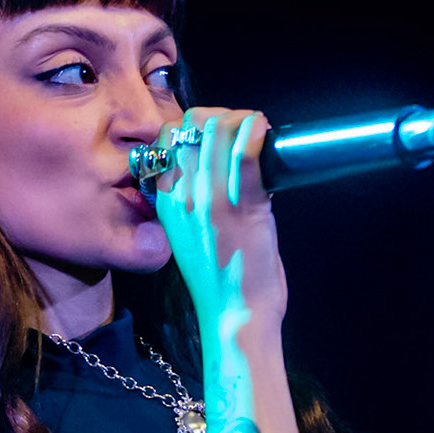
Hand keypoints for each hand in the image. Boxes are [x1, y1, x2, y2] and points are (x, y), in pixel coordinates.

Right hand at [152, 108, 285, 327]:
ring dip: (244, 120)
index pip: (169, 137)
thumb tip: (219, 167)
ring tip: (259, 131)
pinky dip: (258, 135)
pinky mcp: (244, 209)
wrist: (234, 316)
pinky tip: (266, 134)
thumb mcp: (191, 234)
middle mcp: (184, 196)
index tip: (221, 132)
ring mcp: (212, 201)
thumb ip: (196, 200)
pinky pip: (247, 155)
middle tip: (246, 129)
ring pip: (219, 130)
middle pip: (194, 125)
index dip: (197, 123)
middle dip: (224, 116)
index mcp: (167, 201)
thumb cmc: (222, 279)